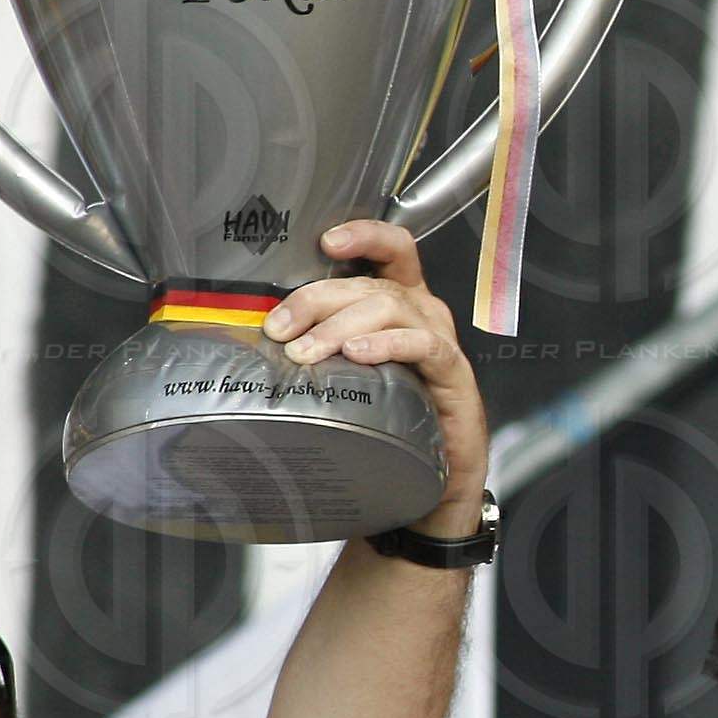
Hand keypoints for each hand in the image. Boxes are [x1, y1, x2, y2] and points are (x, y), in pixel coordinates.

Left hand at [264, 221, 488, 538]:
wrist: (435, 482)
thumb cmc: (393, 420)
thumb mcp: (352, 374)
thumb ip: (323, 347)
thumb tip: (264, 339)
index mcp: (403, 302)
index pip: (393, 249)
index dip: (364, 235)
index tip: (326, 241)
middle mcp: (424, 313)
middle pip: (374, 284)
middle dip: (320, 300)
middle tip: (281, 329)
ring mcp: (440, 341)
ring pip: (392, 308)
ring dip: (341, 326)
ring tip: (307, 352)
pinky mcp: (453, 373)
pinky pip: (422, 346)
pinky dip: (387, 344)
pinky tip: (359, 354)